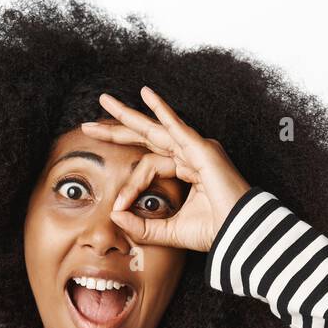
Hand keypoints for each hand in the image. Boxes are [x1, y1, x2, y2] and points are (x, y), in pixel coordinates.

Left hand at [81, 86, 250, 252]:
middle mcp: (189, 155)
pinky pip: (177, 126)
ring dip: (128, 115)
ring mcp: (196, 149)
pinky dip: (161, 110)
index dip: (127, 185)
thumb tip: (114, 214)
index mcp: (184, 171)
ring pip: (155, 128)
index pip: (145, 167)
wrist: (239, 234)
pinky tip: (145, 94)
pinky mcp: (202, 150)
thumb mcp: (168, 232)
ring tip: (105, 102)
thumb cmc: (214, 232)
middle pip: (146, 137)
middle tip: (88, 126)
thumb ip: (141, 227)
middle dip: (117, 129)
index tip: (117, 207)